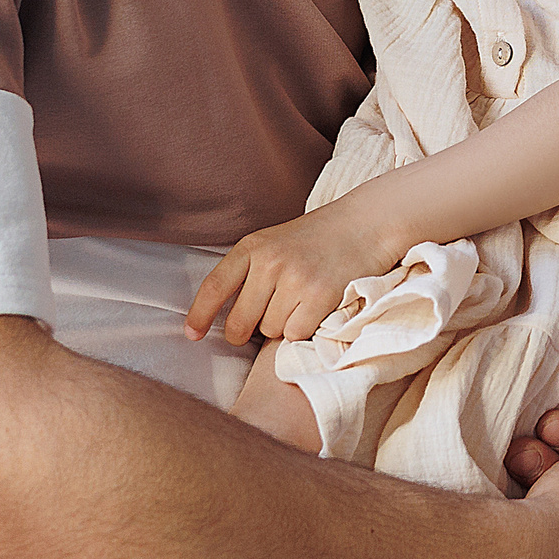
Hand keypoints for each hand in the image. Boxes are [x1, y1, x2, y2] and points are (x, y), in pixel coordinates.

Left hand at [185, 200, 398, 344]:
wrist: (366, 223)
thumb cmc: (319, 237)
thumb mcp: (276, 241)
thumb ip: (251, 270)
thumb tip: (226, 316)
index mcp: (253, 247)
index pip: (214, 287)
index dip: (199, 315)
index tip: (192, 336)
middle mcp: (269, 262)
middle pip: (240, 322)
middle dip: (247, 331)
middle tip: (264, 321)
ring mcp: (294, 278)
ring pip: (270, 330)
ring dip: (283, 325)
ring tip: (302, 300)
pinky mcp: (319, 295)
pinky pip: (296, 333)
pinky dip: (305, 329)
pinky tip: (317, 308)